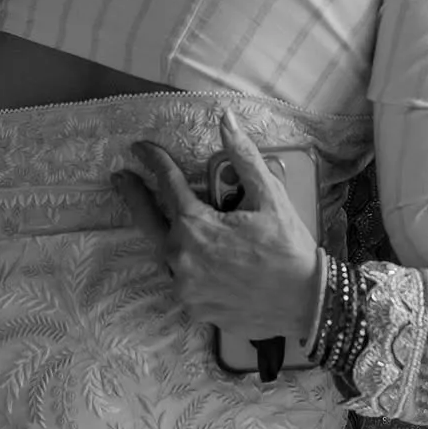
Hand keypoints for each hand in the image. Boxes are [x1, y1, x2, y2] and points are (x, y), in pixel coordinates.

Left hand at [115, 112, 320, 338]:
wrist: (307, 303)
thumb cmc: (289, 247)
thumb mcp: (269, 195)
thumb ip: (242, 156)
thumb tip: (226, 120)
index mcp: (197, 227)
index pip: (168, 185)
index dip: (154, 161)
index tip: (140, 148)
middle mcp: (183, 259)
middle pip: (150, 221)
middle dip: (134, 196)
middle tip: (120, 178)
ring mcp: (186, 287)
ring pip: (166, 252)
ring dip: (165, 231)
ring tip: (161, 215)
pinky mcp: (195, 308)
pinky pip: (181, 278)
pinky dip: (184, 260)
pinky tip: (192, 253)